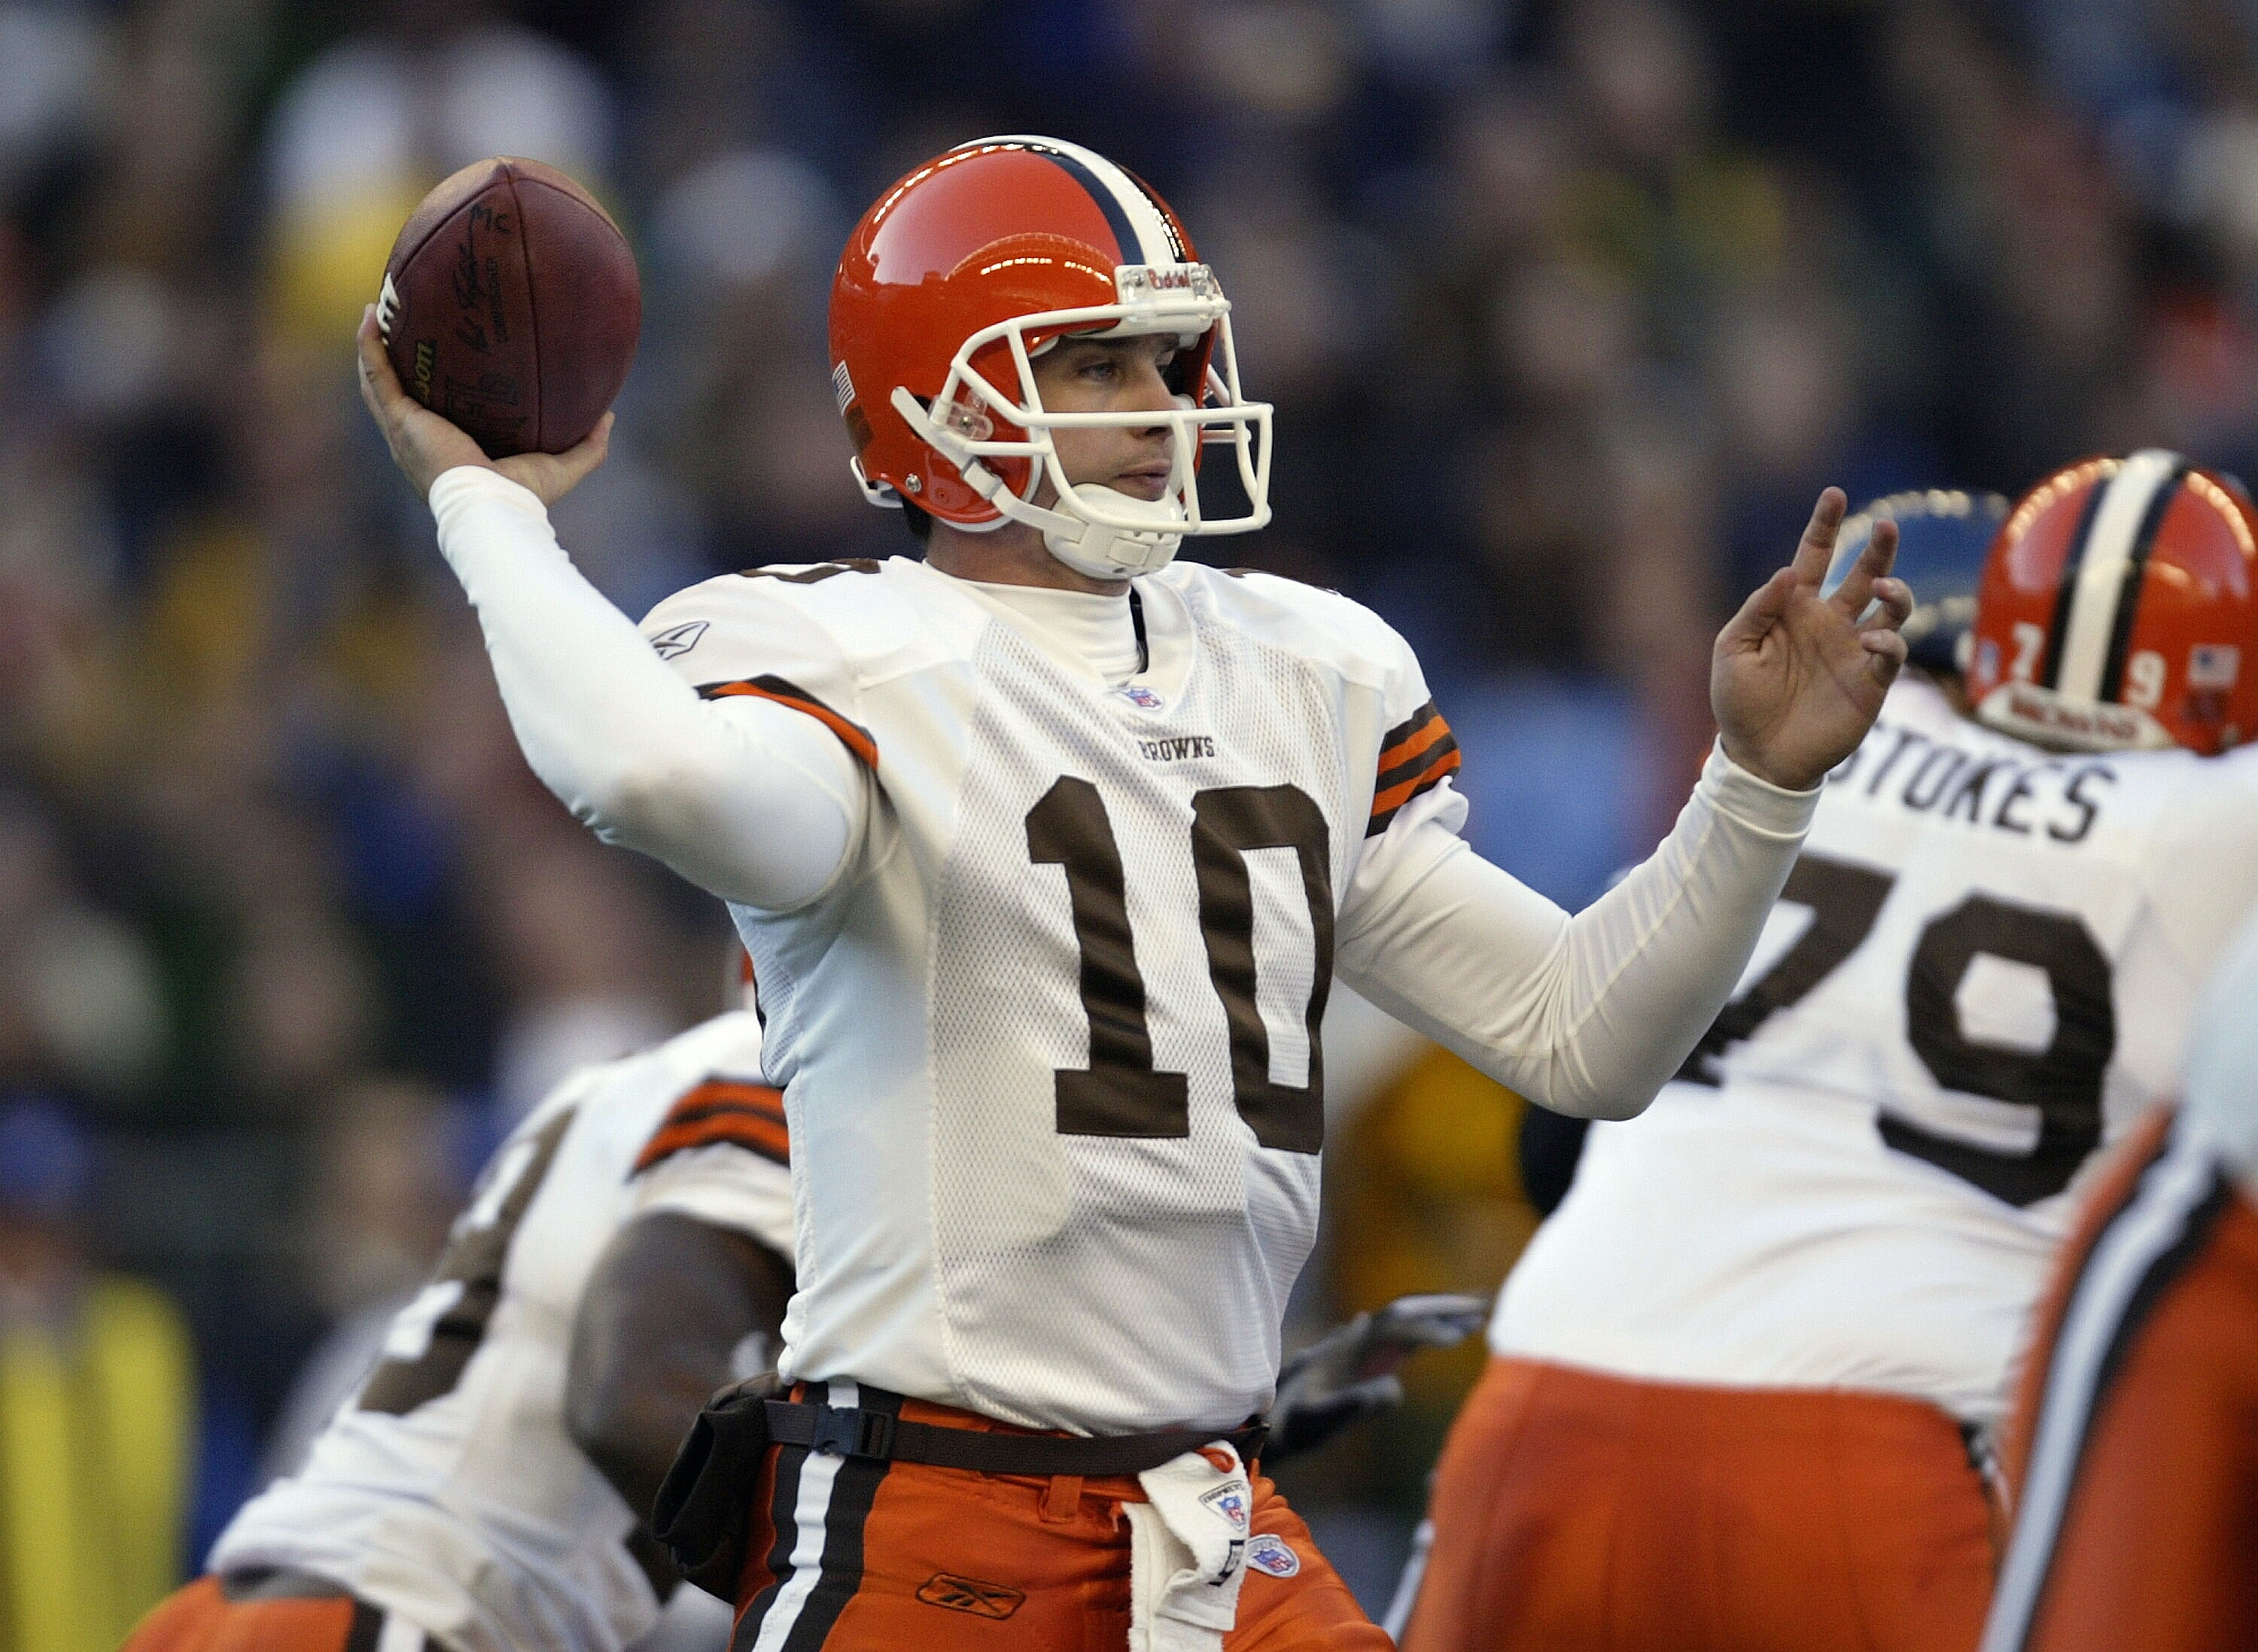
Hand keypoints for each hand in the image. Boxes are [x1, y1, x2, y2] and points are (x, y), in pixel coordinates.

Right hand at [355, 305, 611, 507]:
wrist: (494, 508)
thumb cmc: (525, 497)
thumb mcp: (563, 466)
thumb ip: (587, 443)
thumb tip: (607, 414)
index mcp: (450, 447)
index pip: (437, 411)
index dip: (434, 384)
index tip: (444, 354)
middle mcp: (421, 438)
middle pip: (401, 392)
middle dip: (398, 359)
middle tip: (404, 322)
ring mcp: (405, 429)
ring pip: (379, 381)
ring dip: (375, 345)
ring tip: (376, 309)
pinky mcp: (399, 421)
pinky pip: (377, 375)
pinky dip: (369, 346)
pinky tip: (370, 316)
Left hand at [1265, 1293, 1489, 1460]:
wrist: (1261, 1424)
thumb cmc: (1291, 1426)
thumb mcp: (1321, 1419)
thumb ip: (1357, 1403)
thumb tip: (1395, 1388)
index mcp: (1350, 1349)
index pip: (1397, 1325)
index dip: (1430, 1327)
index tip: (1461, 1336)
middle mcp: (1354, 1340)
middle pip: (1404, 1312)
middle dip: (1443, 1307)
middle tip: (1484, 1306)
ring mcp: (1354, 1348)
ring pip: (1401, 1322)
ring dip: (1436, 1316)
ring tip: (1473, 1318)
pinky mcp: (1355, 1361)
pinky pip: (1394, 1337)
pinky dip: (1421, 1331)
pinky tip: (1434, 1334)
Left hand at [1711, 488, 1910, 790]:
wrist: (1759, 756)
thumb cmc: (1739, 702)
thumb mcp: (1732, 649)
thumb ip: (1757, 608)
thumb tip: (1786, 572)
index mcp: (1794, 609)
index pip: (1814, 556)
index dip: (1825, 525)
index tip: (1835, 493)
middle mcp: (1830, 623)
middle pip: (1864, 573)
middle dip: (1880, 549)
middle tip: (1888, 527)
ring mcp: (1854, 650)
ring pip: (1893, 606)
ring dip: (1896, 590)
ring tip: (1883, 587)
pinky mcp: (1871, 681)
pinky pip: (1893, 651)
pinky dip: (1889, 640)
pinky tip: (1872, 640)